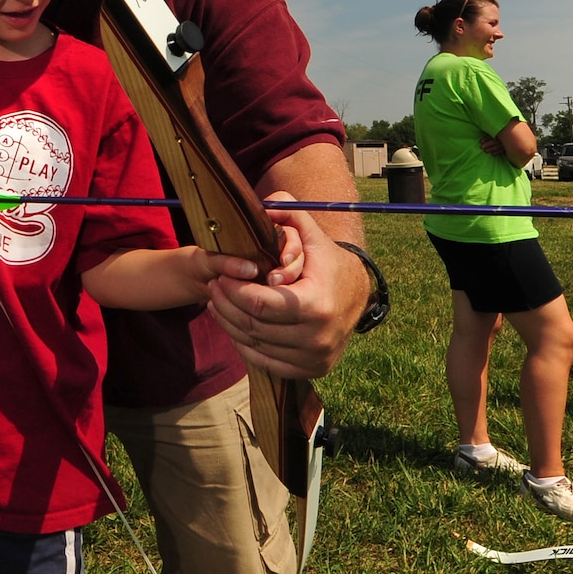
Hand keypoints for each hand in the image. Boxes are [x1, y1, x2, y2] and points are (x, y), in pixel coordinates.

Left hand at [204, 196, 365, 379]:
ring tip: (217, 304)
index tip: (220, 277)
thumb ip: (289, 212)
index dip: (235, 291)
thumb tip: (263, 204)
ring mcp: (314, 357)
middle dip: (227, 306)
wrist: (359, 296)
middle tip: (213, 288)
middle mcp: (317, 337)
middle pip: (254, 326)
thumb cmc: (328, 263)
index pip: (261, 304)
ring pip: (256, 345)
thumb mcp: (312, 234)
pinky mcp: (311, 370)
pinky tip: (234, 325)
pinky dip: (245, 344)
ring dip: (231, 325)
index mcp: (317, 304)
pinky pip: (265, 362)